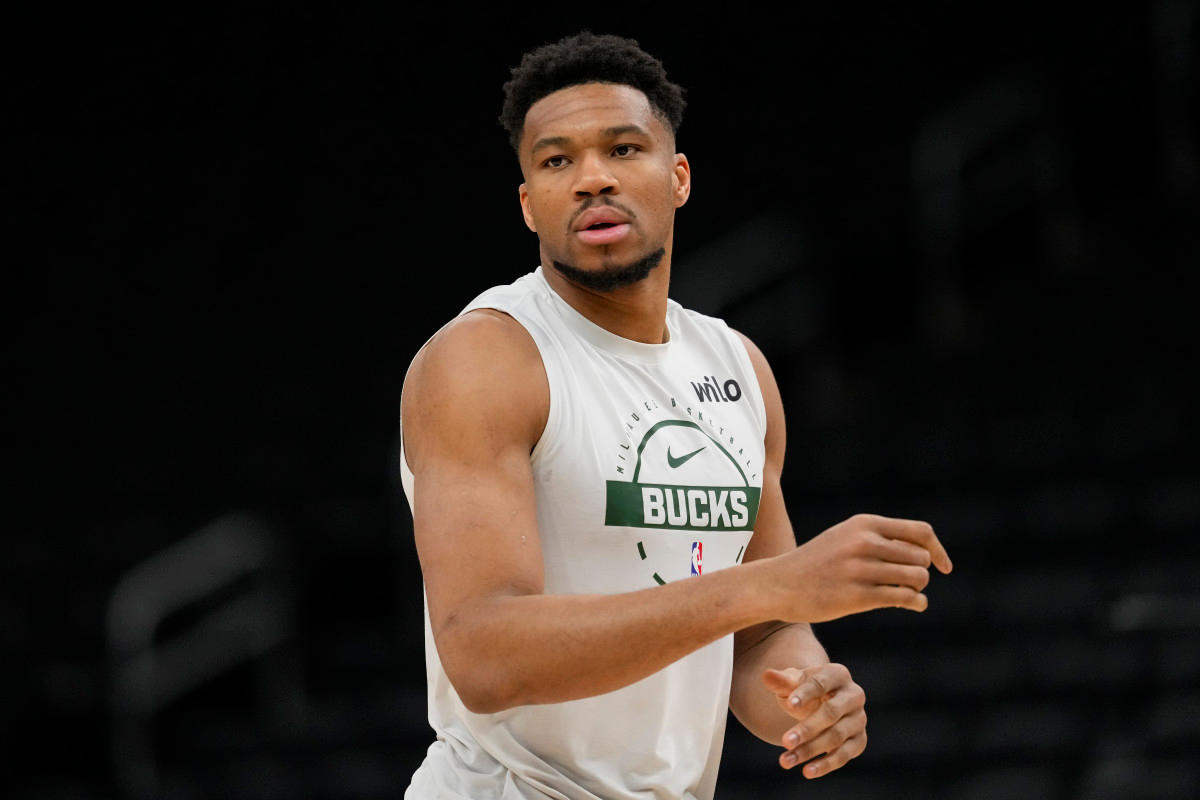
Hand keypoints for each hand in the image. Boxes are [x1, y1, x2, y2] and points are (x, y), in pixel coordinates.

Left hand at [762, 664, 865, 778]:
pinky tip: (807, 771)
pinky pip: (844, 755)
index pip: (821, 684)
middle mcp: (853, 695)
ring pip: (836, 737)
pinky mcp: (859, 740)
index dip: (805, 694)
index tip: (790, 705)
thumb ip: (782, 681)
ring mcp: (858, 719)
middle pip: (831, 713)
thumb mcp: (793, 682)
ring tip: (786, 761)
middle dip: (807, 729)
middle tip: (784, 741)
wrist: (820, 703)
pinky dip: (826, 764)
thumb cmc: (804, 690)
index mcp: (837, 674)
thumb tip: (766, 676)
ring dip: (810, 750)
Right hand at [765, 514, 952, 622]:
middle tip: (907, 582)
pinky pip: (905, 598)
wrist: (780, 584)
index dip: (938, 550)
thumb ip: (881, 538)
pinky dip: (916, 603)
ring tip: (906, 593)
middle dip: (921, 572)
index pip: (920, 532)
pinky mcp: (858, 596)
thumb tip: (924, 550)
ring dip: (917, 589)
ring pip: (917, 578)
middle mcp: (864, 542)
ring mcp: (861, 569)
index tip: (944, 566)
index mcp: (864, 524)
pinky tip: (911, 605)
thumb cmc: (817, 562)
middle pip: (921, 558)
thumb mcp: (845, 537)